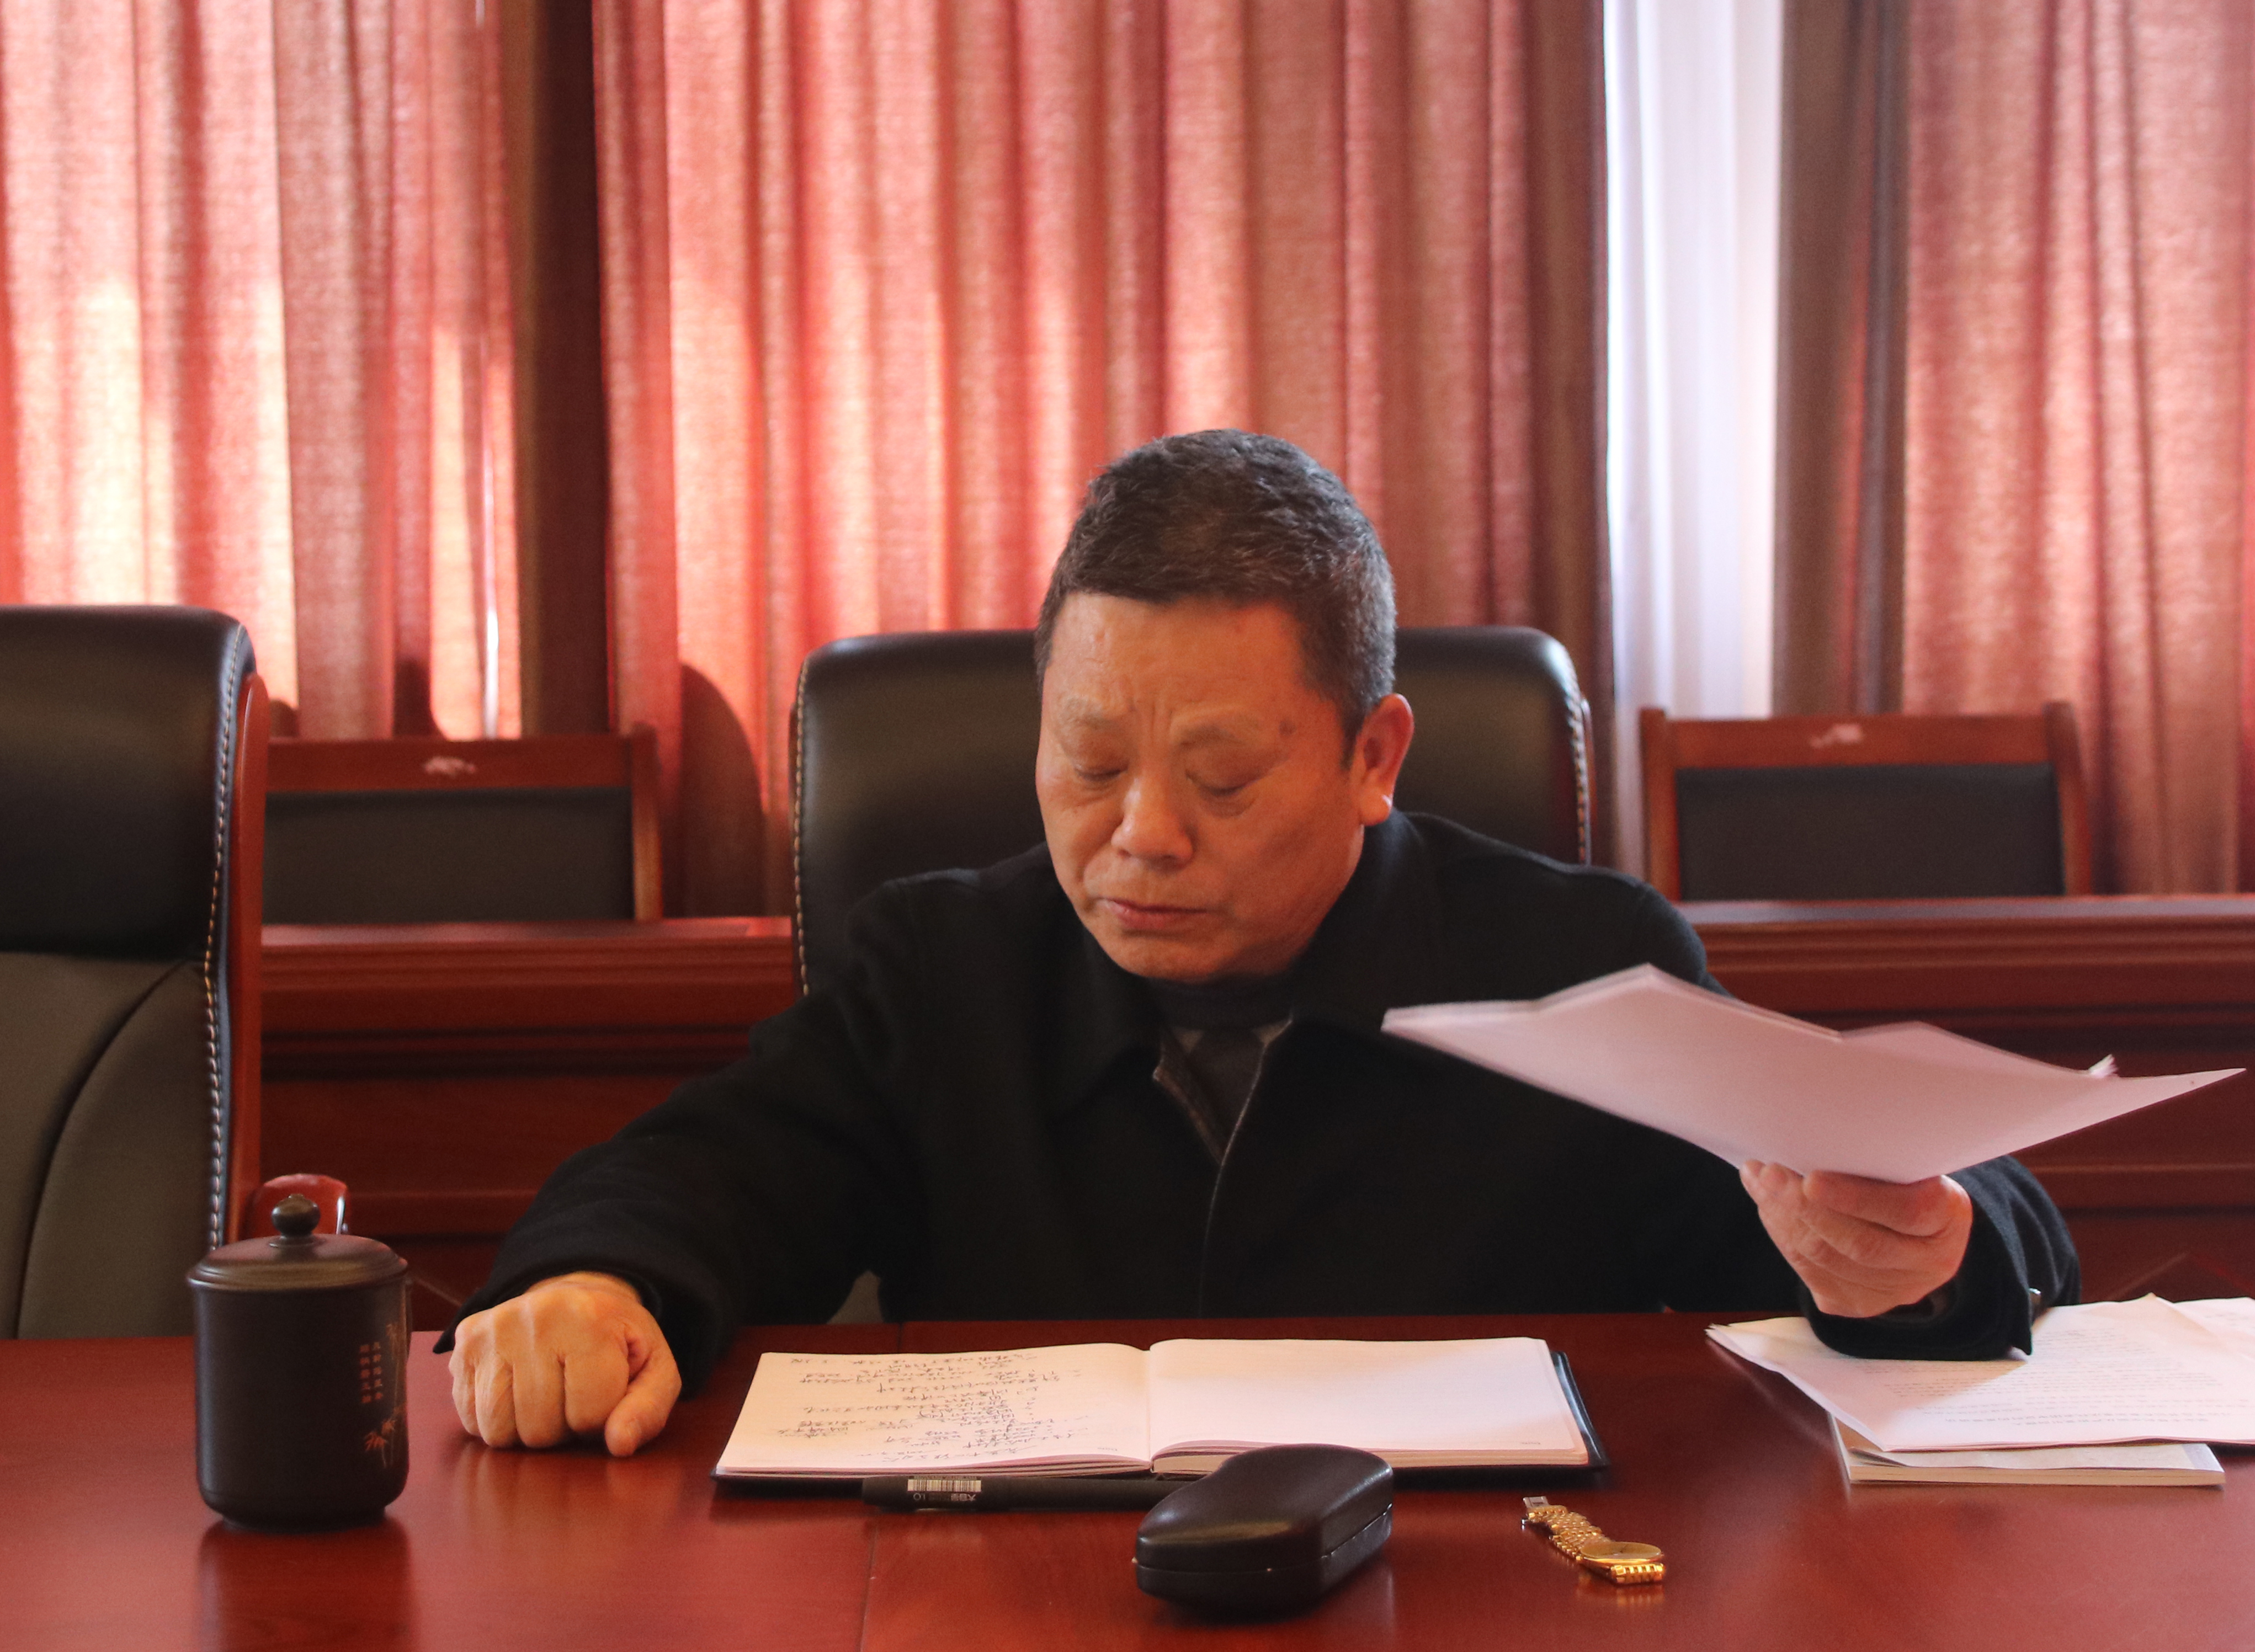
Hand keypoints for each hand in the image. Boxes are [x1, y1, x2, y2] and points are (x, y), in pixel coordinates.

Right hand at [449, 1271, 681, 1455]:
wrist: (575, 1302)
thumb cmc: (618, 1344)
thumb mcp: (654, 1370)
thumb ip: (647, 1410)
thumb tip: (619, 1445)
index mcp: (588, 1319)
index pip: (589, 1415)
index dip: (600, 1419)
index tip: (604, 1391)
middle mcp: (533, 1317)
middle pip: (540, 1429)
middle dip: (562, 1427)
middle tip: (572, 1394)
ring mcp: (492, 1329)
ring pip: (499, 1432)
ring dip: (526, 1429)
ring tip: (546, 1395)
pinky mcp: (462, 1342)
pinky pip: (471, 1421)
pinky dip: (497, 1421)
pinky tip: (517, 1391)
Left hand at [1741, 1162, 1973, 1318]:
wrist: (1925, 1233)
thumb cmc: (1908, 1181)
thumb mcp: (1911, 1164)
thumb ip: (1875, 1160)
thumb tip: (1809, 1141)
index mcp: (1947, 1218)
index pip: (1907, 1212)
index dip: (1856, 1197)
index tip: (1811, 1178)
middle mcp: (1927, 1264)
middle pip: (1860, 1244)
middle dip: (1803, 1207)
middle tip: (1768, 1172)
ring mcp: (1894, 1291)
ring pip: (1828, 1261)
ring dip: (1783, 1219)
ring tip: (1759, 1183)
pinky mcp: (1859, 1304)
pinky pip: (1812, 1275)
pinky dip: (1783, 1237)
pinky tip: (1768, 1207)